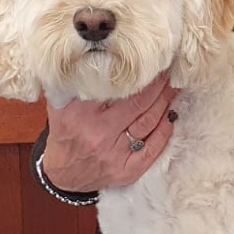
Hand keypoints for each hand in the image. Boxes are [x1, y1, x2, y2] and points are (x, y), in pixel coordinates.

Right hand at [42, 73, 178, 190]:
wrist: (63, 174)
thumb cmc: (66, 134)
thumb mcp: (61, 106)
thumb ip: (76, 84)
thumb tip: (97, 58)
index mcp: (81, 115)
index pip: (119, 91)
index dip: (140, 77)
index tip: (152, 64)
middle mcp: (99, 134)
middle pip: (139, 105)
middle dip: (158, 87)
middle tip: (168, 73)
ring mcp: (115, 155)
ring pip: (149, 123)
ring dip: (165, 104)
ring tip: (172, 89)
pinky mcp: (126, 171)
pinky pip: (153, 149)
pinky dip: (165, 130)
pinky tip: (170, 115)